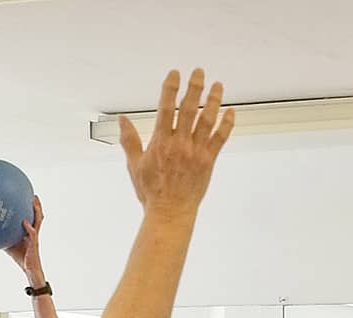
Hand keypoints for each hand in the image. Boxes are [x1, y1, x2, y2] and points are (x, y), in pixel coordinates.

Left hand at [4, 196, 44, 280]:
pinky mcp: (34, 244)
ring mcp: (35, 237)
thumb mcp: (8, 245)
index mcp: (29, 232)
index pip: (31, 217)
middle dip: (36, 205)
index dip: (30, 208)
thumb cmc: (20, 258)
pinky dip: (28, 227)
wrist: (29, 269)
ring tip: (34, 202)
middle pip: (37, 216)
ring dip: (37, 212)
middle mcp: (33, 232)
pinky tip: (24, 222)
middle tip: (33, 195)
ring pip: (38, 221)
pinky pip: (32, 233)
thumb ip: (2, 237)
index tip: (27, 197)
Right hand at [117, 70, 234, 217]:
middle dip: (194, 87)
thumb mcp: (134, 165)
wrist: (170, 212)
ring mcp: (196, 152)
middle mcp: (179, 144)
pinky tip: (231, 111)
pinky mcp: (209, 161)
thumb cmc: (151, 191)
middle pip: (188, 109)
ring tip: (218, 85)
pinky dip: (227, 124)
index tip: (175, 74)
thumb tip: (121, 119)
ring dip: (213, 101)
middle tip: (198, 72)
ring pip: (207, 120)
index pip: (166, 108)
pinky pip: (220, 139)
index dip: (171, 88)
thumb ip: (129, 140)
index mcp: (160, 143)